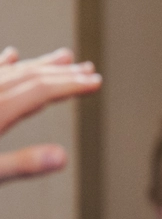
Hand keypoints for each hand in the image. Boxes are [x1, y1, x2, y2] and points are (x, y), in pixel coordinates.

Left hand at [0, 46, 101, 183]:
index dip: (71, 85)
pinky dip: (5, 63)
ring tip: (64, 57)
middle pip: (30, 77)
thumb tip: (63, 157)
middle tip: (89, 69)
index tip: (95, 82)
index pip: (41, 91)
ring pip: (13, 71)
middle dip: (63, 73)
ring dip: (41, 64)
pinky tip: (12, 55)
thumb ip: (23, 164)